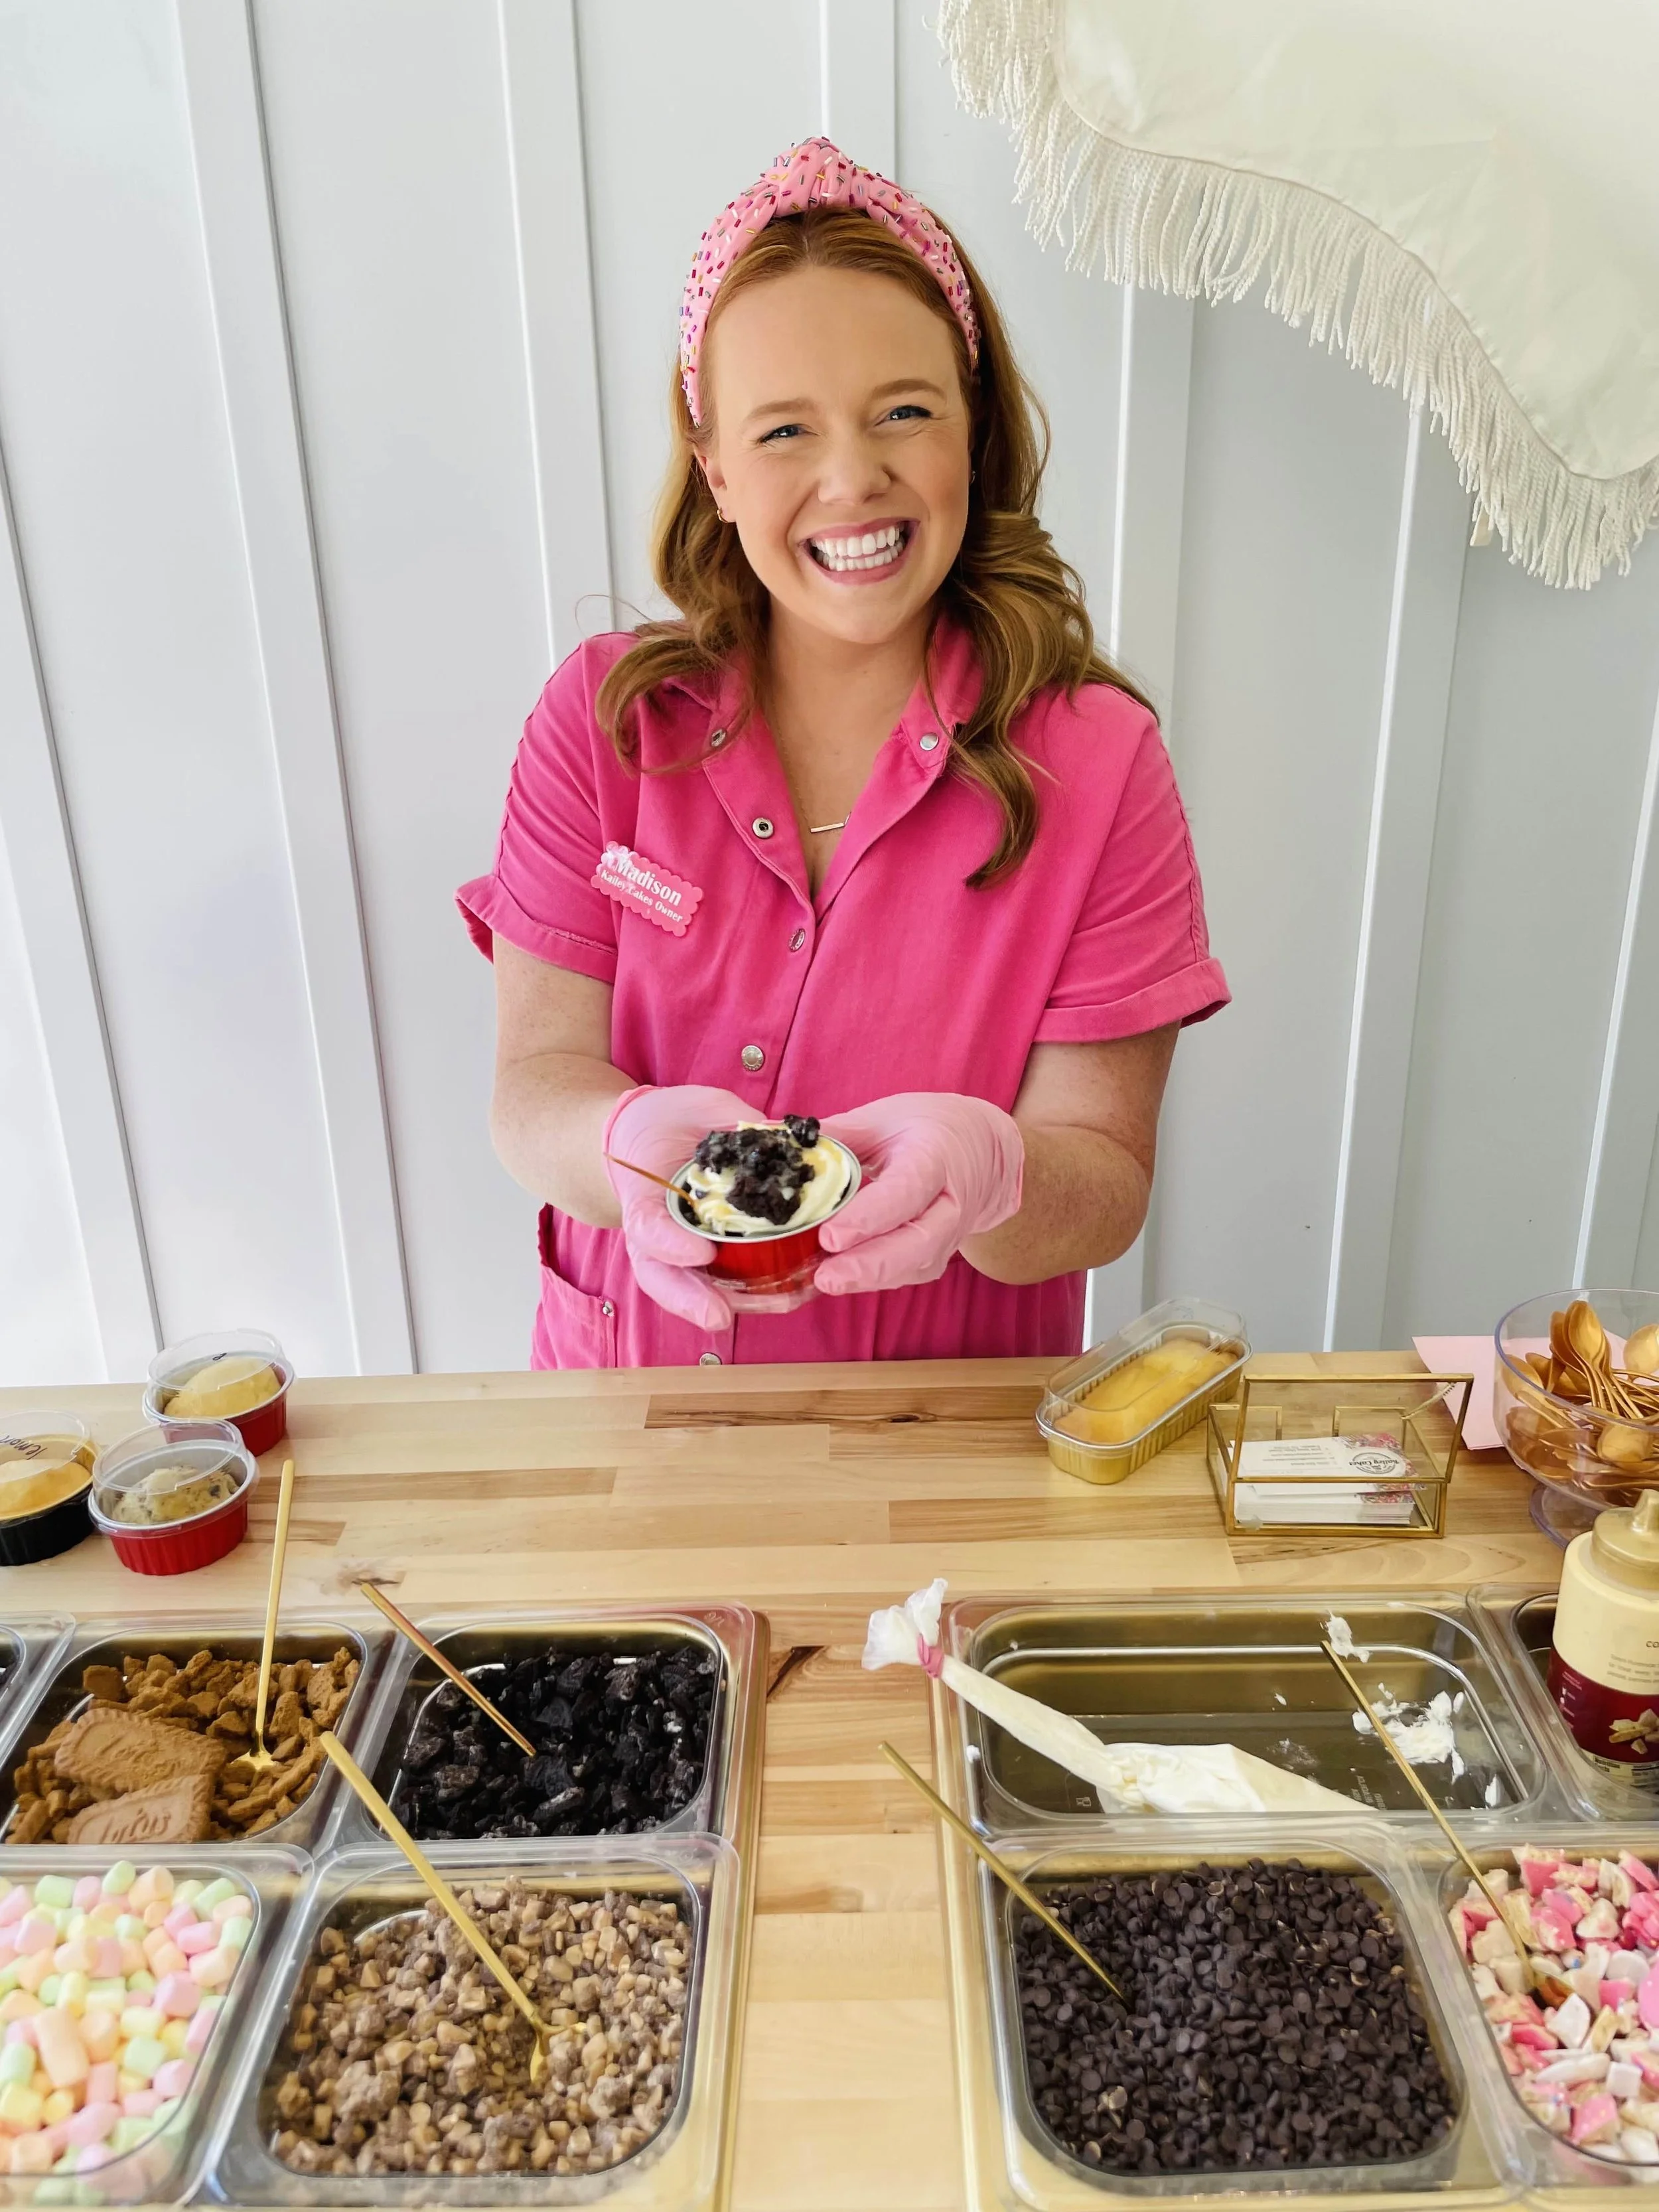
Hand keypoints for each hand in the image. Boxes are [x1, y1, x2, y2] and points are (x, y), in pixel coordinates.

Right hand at [603, 1087, 815, 1328]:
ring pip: (688, 1289)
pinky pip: (724, 1280)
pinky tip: (792, 1295)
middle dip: (690, 1299)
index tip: (702, 1253)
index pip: (648, 1226)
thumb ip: (730, 1125)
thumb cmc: (672, 1121)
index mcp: (644, 1193)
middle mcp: (657, 1231)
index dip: (671, 1244)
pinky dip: (755, 1294)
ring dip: (730, 1304)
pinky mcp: (707, 1252)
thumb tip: (778, 1137)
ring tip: (775, 1307)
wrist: (654, 1136)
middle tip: (719, 1316)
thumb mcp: (697, 1109)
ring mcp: (677, 1248)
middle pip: (661, 1275)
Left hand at [814, 1093, 1024, 1294]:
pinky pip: (910, 1273)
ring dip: (871, 1278)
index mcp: (935, 1157)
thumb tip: (778, 1141)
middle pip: (919, 1242)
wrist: (984, 1149)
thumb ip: (838, 1135)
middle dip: (871, 1265)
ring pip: (917, 1265)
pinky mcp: (940, 1254)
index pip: (907, 1191)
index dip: (871, 1217)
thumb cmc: (927, 1127)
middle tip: (825, 1276)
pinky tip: (842, 1279)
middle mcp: (950, 1201)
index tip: (832, 1236)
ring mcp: (950, 1233)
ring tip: (826, 1281)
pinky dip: (876, 1280)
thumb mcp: (885, 1117)